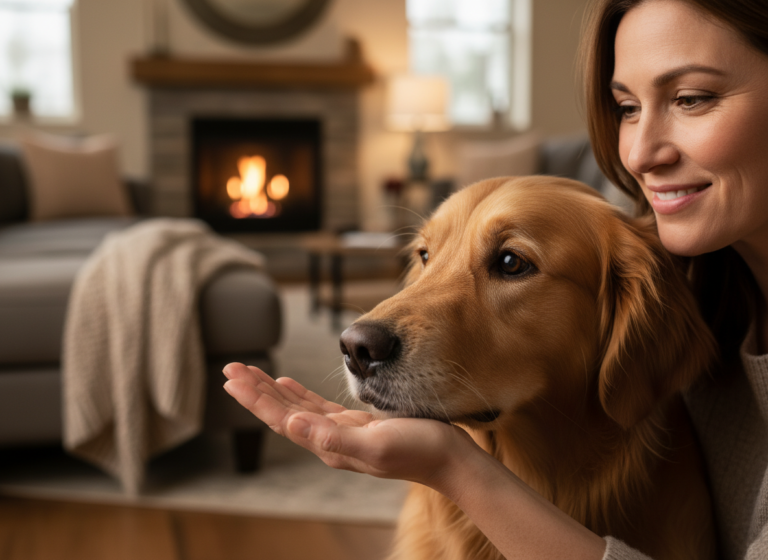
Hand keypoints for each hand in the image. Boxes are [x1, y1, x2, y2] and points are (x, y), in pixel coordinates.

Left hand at [222, 363, 476, 485]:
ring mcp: (340, 433)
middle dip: (255, 391)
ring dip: (271, 391)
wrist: (449, 459)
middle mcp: (329, 440)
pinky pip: (316, 407)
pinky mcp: (354, 425)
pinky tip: (286, 384)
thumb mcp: (377, 445)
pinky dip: (298, 394)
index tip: (233, 378)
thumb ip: (335, 439)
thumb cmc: (419, 450)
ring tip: (248, 374)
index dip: (256, 398)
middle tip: (230, 368)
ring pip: (295, 408)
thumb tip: (293, 427)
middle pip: (282, 412)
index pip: (282, 419)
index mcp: (329, 445)